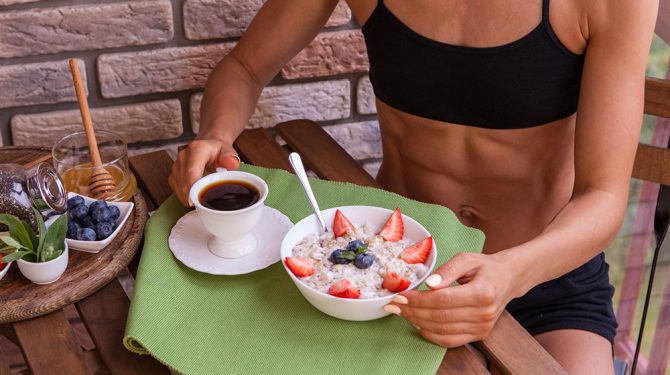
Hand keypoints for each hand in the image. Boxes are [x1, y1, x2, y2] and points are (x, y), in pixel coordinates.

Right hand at [169, 139, 240, 205]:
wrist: (208, 146)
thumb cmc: (218, 151)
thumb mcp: (228, 150)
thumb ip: (230, 156)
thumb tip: (231, 163)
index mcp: (197, 149)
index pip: (192, 171)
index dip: (193, 187)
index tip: (197, 200)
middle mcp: (183, 157)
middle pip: (184, 182)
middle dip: (194, 196)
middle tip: (208, 203)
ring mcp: (176, 166)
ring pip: (180, 188)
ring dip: (191, 197)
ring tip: (204, 197)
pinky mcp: (173, 175)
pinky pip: (177, 190)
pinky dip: (186, 196)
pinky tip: (196, 195)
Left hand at [384, 252, 519, 347]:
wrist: (508, 279)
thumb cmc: (485, 267)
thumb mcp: (467, 259)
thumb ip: (447, 269)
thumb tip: (429, 283)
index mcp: (483, 292)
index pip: (443, 299)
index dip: (418, 300)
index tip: (400, 296)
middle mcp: (484, 313)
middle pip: (440, 316)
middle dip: (413, 311)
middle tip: (394, 305)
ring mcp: (482, 327)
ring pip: (442, 330)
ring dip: (418, 322)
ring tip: (402, 313)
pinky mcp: (479, 335)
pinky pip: (450, 340)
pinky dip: (430, 334)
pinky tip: (417, 324)